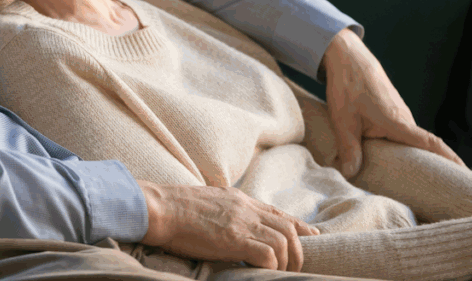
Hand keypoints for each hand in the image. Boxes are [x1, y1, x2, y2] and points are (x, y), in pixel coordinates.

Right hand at [138, 180, 319, 271]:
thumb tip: (226, 222)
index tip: (312, 235)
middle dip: (298, 251)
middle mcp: (245, 208)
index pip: (276, 212)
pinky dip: (272, 265)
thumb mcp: (206, 200)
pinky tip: (264, 272)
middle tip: (295, 268)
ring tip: (280, 274)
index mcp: (238, 199)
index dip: (298, 225)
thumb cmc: (173, 207)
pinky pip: (267, 253)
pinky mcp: (234, 239)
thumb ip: (223, 209)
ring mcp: (241, 223)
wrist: (160, 207)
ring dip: (286, 262)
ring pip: (283, 242)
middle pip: (287, 228)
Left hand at [320, 28, 464, 178]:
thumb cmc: (348, 87)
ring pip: (410, 141)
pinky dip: (400, 146)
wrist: (348, 58)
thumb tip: (350, 174)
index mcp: (399, 123)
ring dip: (412, 158)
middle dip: (432, 167)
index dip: (449, 160)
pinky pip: (401, 133)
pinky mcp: (392, 112)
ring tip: (415, 183)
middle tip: (439, 191)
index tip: (465, 175)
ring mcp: (400, 115)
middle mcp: (405, 119)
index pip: (431, 144)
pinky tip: (391, 159)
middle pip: (423, 148)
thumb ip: (349, 148)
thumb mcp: (343, 121)